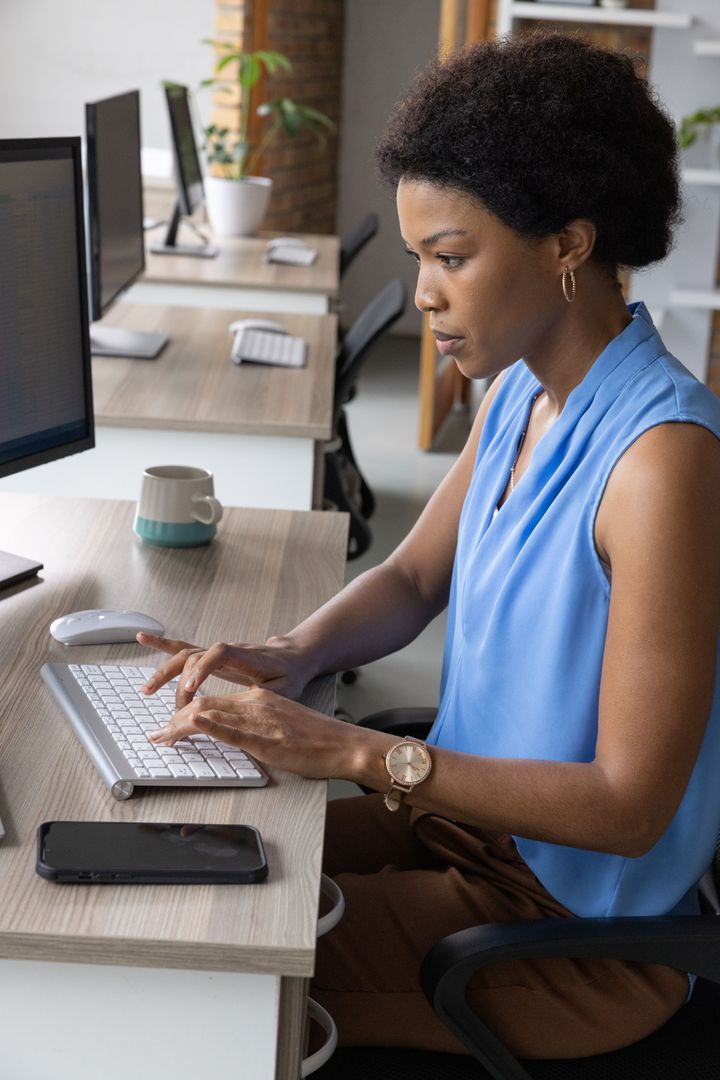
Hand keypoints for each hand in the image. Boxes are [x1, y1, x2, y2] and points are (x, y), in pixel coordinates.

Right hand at [137, 632, 313, 709]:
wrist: (291, 657)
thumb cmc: (289, 675)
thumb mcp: (285, 689)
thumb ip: (268, 695)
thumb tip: (250, 703)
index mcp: (246, 657)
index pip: (220, 654)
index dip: (204, 668)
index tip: (192, 688)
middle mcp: (227, 651)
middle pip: (195, 655)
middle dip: (177, 678)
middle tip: (172, 708)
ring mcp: (217, 653)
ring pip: (186, 655)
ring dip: (165, 671)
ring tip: (147, 690)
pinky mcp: (211, 657)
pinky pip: (185, 649)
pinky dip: (163, 645)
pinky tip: (143, 639)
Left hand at [149, 686, 383, 781]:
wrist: (343, 744)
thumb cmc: (316, 740)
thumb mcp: (280, 724)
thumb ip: (256, 725)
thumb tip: (234, 734)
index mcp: (257, 699)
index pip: (211, 701)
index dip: (184, 713)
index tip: (169, 728)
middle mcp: (255, 703)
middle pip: (203, 705)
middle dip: (173, 720)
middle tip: (157, 735)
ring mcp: (259, 720)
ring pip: (211, 715)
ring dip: (180, 727)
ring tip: (161, 737)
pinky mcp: (266, 739)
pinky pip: (233, 730)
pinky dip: (211, 726)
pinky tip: (196, 722)